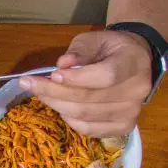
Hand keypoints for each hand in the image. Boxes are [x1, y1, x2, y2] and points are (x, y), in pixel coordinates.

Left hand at [20, 30, 152, 136]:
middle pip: (88, 99)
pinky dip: (68, 119)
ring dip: (56, 105)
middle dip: (54, 92)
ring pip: (84, 115)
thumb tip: (62, 63)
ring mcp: (130, 113)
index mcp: (133, 63)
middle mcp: (136, 91)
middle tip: (31, 84)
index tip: (53, 74)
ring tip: (41, 94)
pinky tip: (60, 107)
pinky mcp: (122, 128)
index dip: (77, 78)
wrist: (132, 64)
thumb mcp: (96, 39)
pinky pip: (87, 128)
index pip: (105, 76)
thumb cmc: (110, 50)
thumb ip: (80, 49)